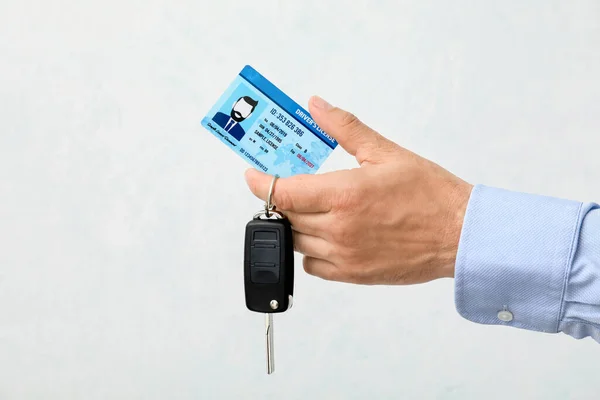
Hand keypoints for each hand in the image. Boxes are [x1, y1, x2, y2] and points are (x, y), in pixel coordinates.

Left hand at [245, 96, 472, 284]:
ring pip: (297, 242)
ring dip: (295, 225)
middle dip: (280, 200)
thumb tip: (317, 107)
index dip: (260, 183)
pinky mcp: (354, 274)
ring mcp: (345, 256)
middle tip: (287, 188)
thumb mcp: (386, 153)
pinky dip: (310, 251)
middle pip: (286, 217)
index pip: (283, 192)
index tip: (252, 175)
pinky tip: (325, 235)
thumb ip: (345, 128)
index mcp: (344, 195)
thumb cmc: (430, 195)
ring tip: (309, 209)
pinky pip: (313, 267)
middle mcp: (339, 228)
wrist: (460, 234)